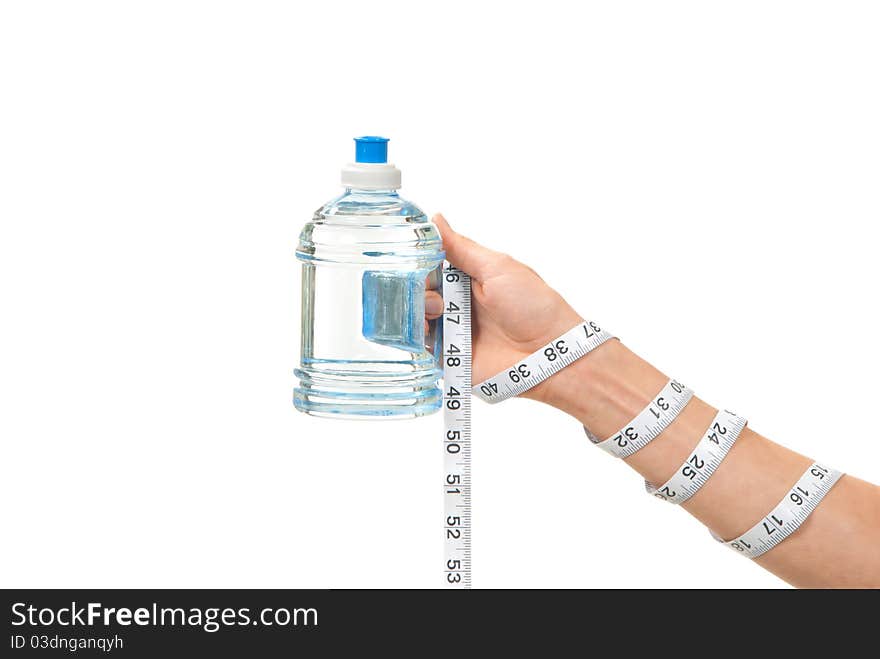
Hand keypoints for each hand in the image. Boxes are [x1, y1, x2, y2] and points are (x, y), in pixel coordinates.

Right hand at [425, 214, 582, 398]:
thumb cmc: (534, 306)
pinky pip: (422, 346)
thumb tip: (436, 220)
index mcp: (469, 280)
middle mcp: (458, 304)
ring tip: (436, 313)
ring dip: (417, 311)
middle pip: (420, 292)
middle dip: (417, 289)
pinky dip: (418, 337)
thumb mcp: (497, 267)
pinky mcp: (450, 357)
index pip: (431, 267)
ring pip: (417, 317)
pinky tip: (427, 330)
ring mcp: (453, 330)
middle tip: (435, 295)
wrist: (549, 353)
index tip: (415, 264)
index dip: (420, 265)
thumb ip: (461, 248)